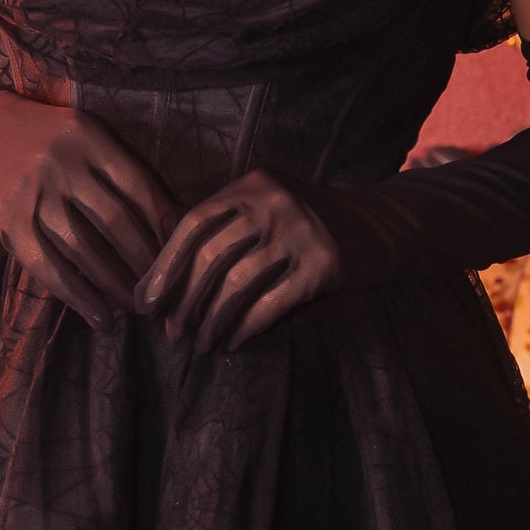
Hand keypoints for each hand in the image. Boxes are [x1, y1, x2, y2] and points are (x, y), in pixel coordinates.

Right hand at [0, 86, 178, 328]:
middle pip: (116, 222)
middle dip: (147, 263)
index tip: (183, 255)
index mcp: (87, 136)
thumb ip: (118, 166)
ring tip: (138, 308)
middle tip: (165, 290)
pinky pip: (47, 266)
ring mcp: (32, 193)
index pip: (139, 187)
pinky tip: (100, 316)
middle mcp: (60, 163)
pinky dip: (77, 296)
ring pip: (85, 249)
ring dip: (116, 285)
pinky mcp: (8, 220)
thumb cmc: (40, 135)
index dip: (166, 226)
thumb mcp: (80, 132)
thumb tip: (171, 221)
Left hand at [133, 172, 343, 354]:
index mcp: (252, 184)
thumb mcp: (269, 208)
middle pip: (211, 257)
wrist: (383, 225)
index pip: (194, 222)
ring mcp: (300, 232)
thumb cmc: (310, 225)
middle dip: (184, 300)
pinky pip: (270, 305)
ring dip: (212, 322)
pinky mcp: (323, 265)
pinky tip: (233, 343)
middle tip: (171, 331)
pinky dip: (246, 329)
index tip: (146, 300)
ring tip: (200, 345)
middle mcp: (274, 202)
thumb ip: (226, 232)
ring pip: (237, 286)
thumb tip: (169, 286)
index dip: (165, 264)